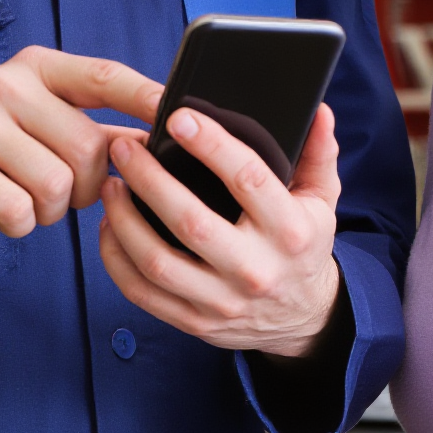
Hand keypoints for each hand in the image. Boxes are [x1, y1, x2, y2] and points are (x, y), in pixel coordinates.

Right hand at [0, 46, 160, 245]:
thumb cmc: (0, 154)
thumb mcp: (48, 129)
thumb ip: (104, 133)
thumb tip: (165, 140)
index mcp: (37, 67)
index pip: (105, 77)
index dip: (146, 97)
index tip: (180, 116)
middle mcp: (4, 83)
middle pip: (87, 147)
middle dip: (86, 186)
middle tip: (61, 191)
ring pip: (56, 183)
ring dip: (52, 209)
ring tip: (28, 198)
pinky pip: (19, 209)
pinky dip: (21, 223)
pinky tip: (2, 211)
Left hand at [98, 102, 343, 357]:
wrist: (304, 318)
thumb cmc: (304, 245)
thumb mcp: (322, 199)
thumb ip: (318, 153)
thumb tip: (318, 110)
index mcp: (291, 231)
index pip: (248, 180)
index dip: (211, 145)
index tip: (178, 118)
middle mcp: (256, 269)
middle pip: (191, 221)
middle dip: (149, 179)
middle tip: (125, 145)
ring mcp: (223, 301)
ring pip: (157, 262)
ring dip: (124, 219)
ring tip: (111, 183)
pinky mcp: (196, 322)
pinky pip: (142, 292)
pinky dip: (116, 258)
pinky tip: (110, 225)